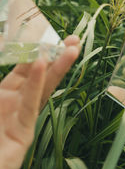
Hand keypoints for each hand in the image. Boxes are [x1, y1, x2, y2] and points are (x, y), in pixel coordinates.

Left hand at [0, 36, 79, 168]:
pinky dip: (37, 84)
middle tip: (73, 40)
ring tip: (73, 48)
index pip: (23, 68)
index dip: (34, 50)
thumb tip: (6, 48)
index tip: (47, 34)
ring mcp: (21, 118)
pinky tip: (45, 65)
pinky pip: (30, 105)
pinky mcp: (23, 133)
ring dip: (57, 66)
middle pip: (39, 75)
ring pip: (42, 88)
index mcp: (3, 95)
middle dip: (56, 56)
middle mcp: (15, 104)